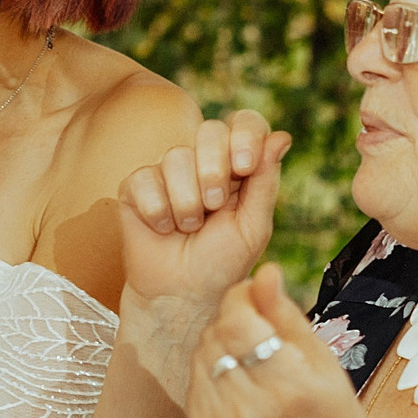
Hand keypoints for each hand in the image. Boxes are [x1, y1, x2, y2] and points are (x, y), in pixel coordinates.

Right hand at [118, 111, 293, 309]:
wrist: (182, 294)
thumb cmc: (221, 263)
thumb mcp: (254, 225)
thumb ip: (265, 181)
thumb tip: (282, 136)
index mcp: (237, 165)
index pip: (244, 123)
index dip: (244, 136)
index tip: (243, 167)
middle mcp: (203, 162)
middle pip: (209, 130)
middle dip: (213, 171)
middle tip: (214, 206)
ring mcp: (167, 172)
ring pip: (175, 157)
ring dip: (186, 202)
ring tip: (188, 228)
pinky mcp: (136, 187)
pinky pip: (144, 179)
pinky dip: (158, 210)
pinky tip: (163, 228)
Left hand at [186, 266, 385, 417]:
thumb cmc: (335, 417)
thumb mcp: (323, 361)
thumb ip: (286, 315)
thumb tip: (263, 271)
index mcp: (289, 388)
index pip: (235, 322)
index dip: (239, 299)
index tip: (252, 296)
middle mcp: (250, 413)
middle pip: (214, 337)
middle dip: (230, 322)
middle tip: (256, 331)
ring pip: (200, 360)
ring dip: (218, 349)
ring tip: (250, 361)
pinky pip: (195, 389)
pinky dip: (211, 378)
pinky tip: (239, 388)